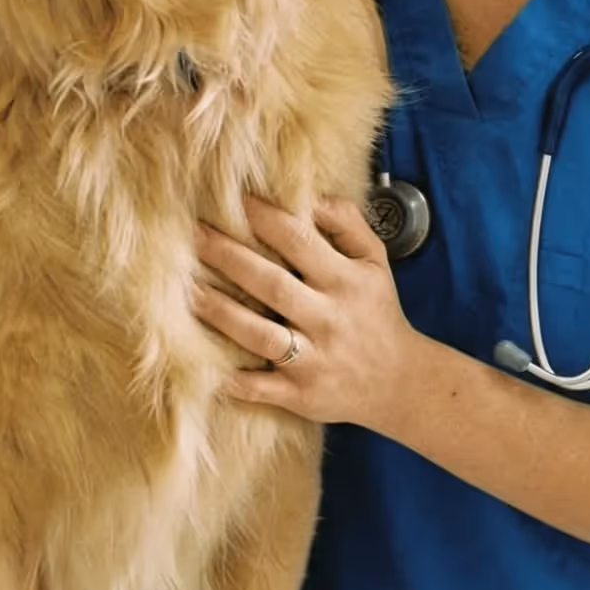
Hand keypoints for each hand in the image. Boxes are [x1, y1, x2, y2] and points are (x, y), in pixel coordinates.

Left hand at [191, 195, 414, 425]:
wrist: (400, 381)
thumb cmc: (377, 311)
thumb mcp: (375, 261)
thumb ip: (346, 222)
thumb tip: (310, 195)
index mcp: (345, 279)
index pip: (298, 239)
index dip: (263, 217)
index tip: (232, 200)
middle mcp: (328, 317)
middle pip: (270, 283)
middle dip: (228, 257)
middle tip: (193, 235)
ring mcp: (314, 358)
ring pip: (260, 334)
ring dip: (221, 313)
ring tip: (188, 291)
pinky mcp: (302, 394)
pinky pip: (262, 388)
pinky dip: (236, 381)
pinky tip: (206, 367)